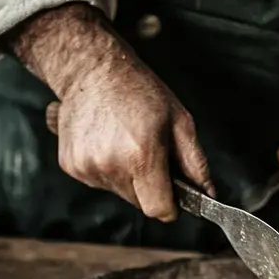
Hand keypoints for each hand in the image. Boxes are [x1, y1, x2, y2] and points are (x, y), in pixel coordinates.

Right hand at [11, 4, 212, 221]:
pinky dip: (105, 168)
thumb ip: (195, 163)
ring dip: (126, 176)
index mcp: (141, 156)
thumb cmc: (138, 90)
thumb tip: (208, 193)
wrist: (91, 69)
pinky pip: (97, 181)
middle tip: (148, 152)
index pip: (158, 210)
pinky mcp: (70, 165)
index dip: (170, 205)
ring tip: (124, 142)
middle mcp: (110, 166)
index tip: (173, 194)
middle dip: (149, 186)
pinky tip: (105, 141)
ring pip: (118, 192)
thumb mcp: (179, 120)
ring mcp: (87, 167)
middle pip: (139, 203)